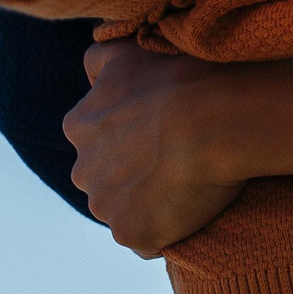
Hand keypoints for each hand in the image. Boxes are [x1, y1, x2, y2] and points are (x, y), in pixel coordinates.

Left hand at [64, 41, 292, 255]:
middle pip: (106, 181)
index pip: (98, 142)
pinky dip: (167, 233)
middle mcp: (82, 170)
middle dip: (133, 176)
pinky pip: (149, 241)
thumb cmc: (178, 77)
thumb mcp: (128, 51)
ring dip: (150, 205)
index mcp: (79, 126)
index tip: (160, 135)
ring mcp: (106, 206)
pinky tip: (192, 212)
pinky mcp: (132, 234)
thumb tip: (89, 68)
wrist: (213, 117)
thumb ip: (98, 58)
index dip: (131, 140)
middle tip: (176, 162)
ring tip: (189, 186)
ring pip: (125, 213)